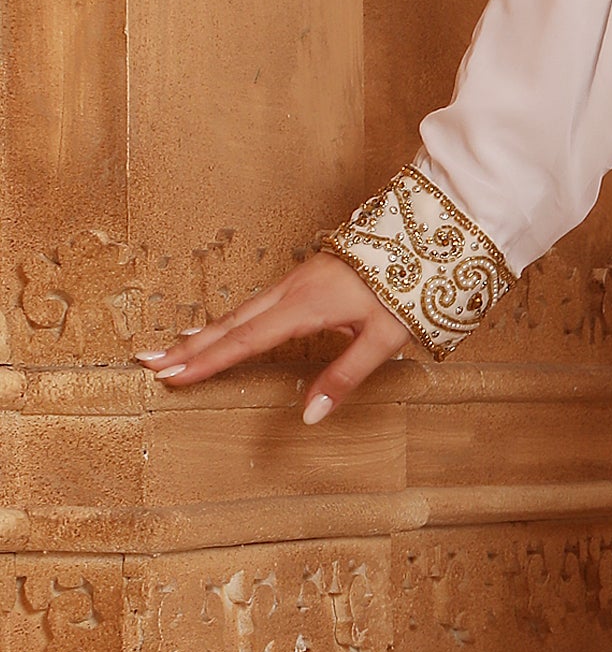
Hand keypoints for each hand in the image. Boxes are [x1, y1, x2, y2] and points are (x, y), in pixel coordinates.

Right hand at [136, 251, 410, 424]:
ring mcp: (294, 282)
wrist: (423, 236)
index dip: (209, 360)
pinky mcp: (301, 279)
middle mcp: (291, 291)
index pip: (247, 340)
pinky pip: (254, 304)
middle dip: (189, 347)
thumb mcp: (383, 338)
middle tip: (149, 364)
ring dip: (203, 334)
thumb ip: (345, 377)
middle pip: (231, 324)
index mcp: (306, 306)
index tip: (175, 375)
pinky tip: (216, 330)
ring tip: (170, 352)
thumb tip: (310, 415)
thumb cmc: (407, 288)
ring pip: (239, 312)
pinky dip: (227, 321)